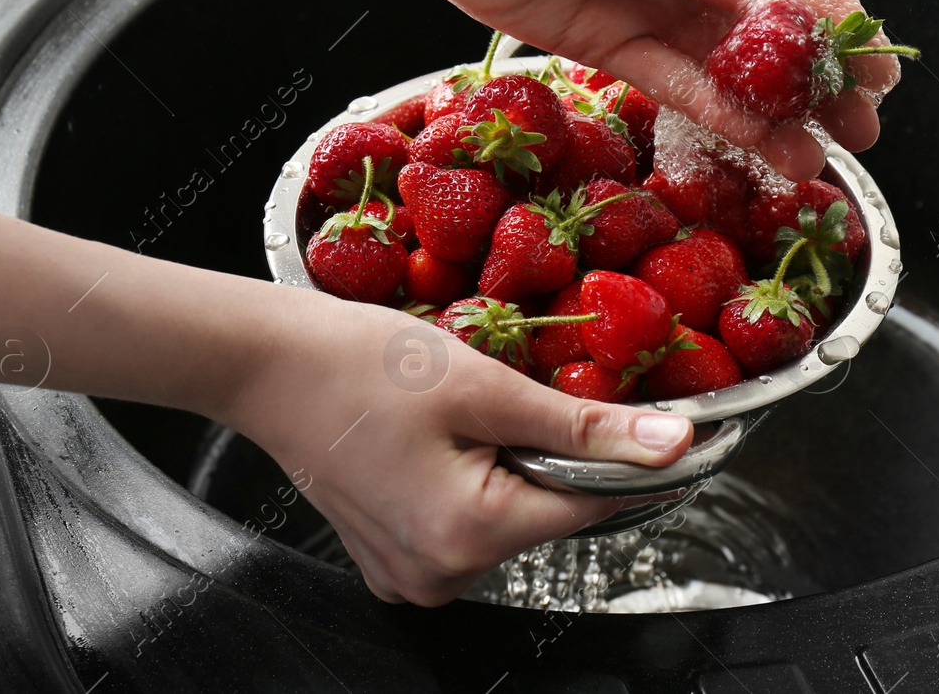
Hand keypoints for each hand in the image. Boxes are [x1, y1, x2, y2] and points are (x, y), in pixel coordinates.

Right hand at [220, 296, 694, 605]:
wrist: (266, 364)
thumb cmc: (358, 363)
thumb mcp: (485, 386)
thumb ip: (584, 426)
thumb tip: (672, 444)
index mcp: (469, 537)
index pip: (593, 506)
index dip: (631, 459)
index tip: (661, 422)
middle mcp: (440, 574)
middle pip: (548, 513)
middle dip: (552, 455)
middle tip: (516, 393)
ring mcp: (412, 574)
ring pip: (509, 517)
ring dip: (512, 466)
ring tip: (467, 411)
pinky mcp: (394, 559)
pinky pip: (465, 525)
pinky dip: (474, 481)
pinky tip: (443, 438)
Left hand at [378, 0, 901, 181]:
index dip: (830, 15)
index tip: (869, 57)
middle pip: (769, 29)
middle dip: (817, 78)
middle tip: (862, 124)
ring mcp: (652, 10)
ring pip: (728, 70)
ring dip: (774, 113)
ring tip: (816, 157)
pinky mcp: (612, 49)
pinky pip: (673, 86)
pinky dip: (711, 115)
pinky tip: (751, 141)